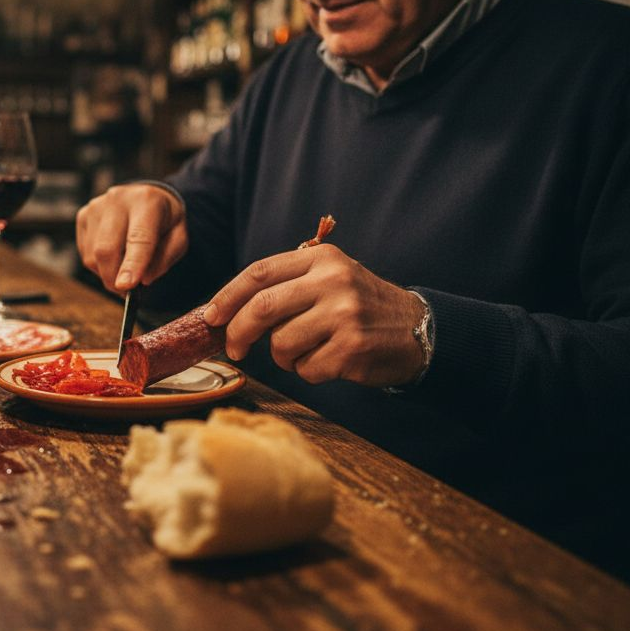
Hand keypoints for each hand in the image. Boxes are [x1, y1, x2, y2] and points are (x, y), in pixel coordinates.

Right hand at [76, 184, 187, 294]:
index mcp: (147, 202)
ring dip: (107, 274)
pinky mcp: (83, 216)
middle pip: (106, 248)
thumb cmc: (164, 221)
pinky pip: (85, 253)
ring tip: (124, 270)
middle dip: (114, 278)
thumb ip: (164, 259)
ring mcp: (96, 207)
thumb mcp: (178, 238)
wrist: (147, 197)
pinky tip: (114, 257)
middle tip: (126, 291)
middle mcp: (117, 200)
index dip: (132, 264)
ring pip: (93, 255)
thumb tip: (143, 280)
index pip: (138, 238)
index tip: (126, 286)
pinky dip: (99, 265)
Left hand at [203, 244, 426, 387]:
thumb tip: (228, 310)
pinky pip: (306, 368)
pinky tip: (329, 361)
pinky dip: (308, 371)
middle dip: (238, 332)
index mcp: (321, 259)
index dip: (227, 296)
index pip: (259, 272)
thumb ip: (287, 285)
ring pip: (281, 344)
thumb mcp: (330, 278)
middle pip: (262, 308)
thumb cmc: (361, 307)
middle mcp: (332, 282)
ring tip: (306, 351)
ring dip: (283, 357)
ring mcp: (344, 315)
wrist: (418, 330)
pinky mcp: (352, 348)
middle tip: (234, 348)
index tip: (211, 316)